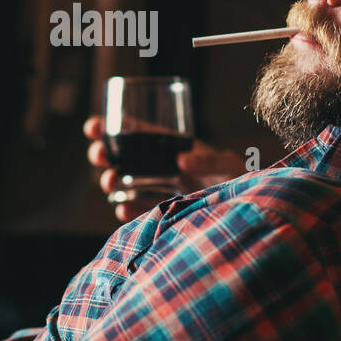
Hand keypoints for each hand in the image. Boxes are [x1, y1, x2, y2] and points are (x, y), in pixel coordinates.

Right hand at [83, 116, 245, 221]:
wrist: (248, 212)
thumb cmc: (241, 181)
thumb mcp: (229, 165)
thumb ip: (210, 159)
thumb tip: (181, 160)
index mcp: (172, 147)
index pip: (138, 133)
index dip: (114, 127)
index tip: (92, 127)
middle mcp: (162, 167)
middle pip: (125, 157)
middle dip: (106, 154)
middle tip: (99, 155)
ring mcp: (160, 190)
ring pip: (126, 182)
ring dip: (112, 180)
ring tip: (110, 182)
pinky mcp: (163, 212)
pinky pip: (139, 210)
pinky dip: (128, 209)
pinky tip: (122, 208)